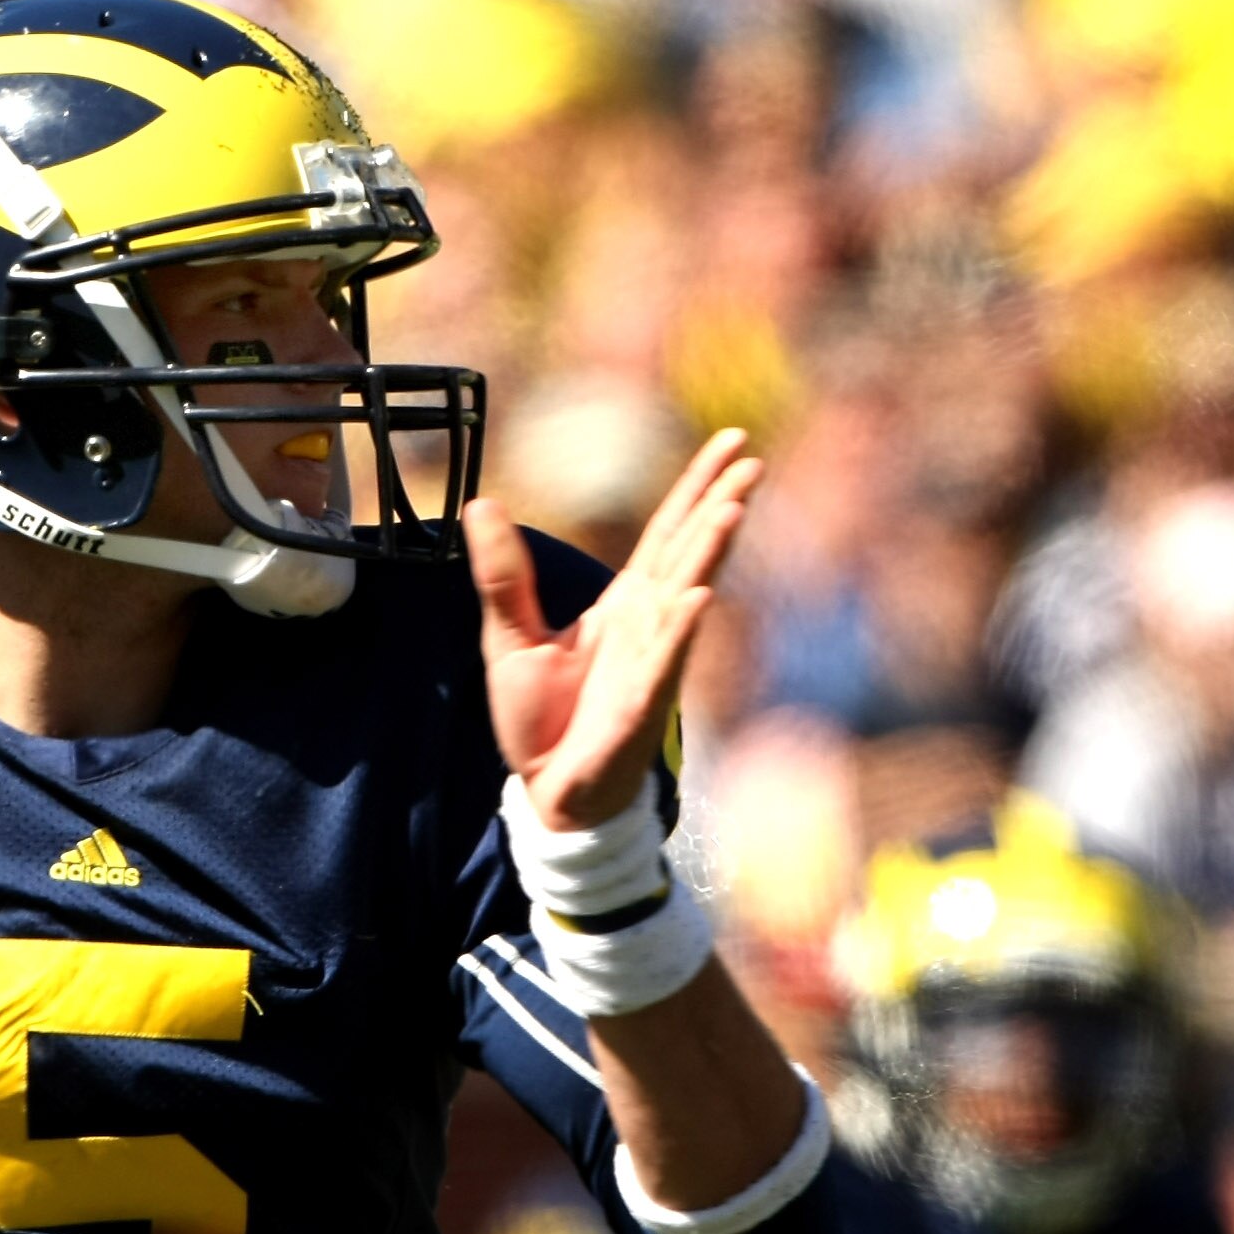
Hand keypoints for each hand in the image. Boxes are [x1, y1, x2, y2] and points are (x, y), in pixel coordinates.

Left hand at [477, 430, 761, 830]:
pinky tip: (698, 600)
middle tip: (751, 458)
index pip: (668, 531)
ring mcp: (650, 664)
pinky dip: (680, 632)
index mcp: (626, 603)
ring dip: (707, 555)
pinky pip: (663, 665)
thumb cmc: (542, 720)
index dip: (697, 486)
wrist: (548, 791)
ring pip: (684, 598)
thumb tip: (482, 504)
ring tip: (730, 509)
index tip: (733, 442)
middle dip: (718, 505)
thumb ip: (503, 574)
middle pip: (688, 553)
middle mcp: (649, 625)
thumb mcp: (509, 636)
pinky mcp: (638, 707)